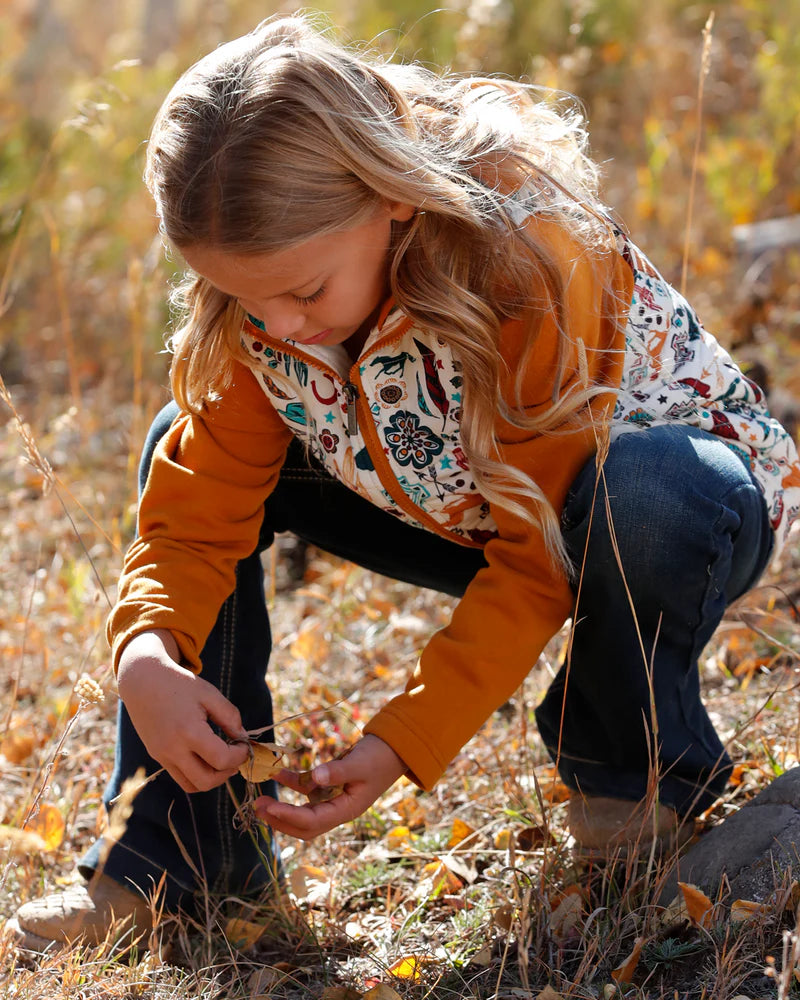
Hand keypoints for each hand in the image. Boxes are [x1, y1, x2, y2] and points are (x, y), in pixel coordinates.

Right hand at [117, 629, 248, 792]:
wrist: (143, 682)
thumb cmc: (179, 684)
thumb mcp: (210, 694)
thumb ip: (230, 717)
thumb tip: (242, 738)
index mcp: (189, 732)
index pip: (221, 760)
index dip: (239, 755)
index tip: (244, 743)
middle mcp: (172, 749)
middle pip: (206, 781)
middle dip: (227, 772)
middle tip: (236, 757)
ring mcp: (162, 756)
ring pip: (191, 785)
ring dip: (212, 778)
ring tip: (222, 759)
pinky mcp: (157, 757)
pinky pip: (180, 776)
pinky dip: (197, 773)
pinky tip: (206, 755)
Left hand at [254, 735, 405, 839]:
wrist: (394, 748)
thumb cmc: (380, 758)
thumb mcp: (359, 764)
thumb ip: (337, 771)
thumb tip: (315, 777)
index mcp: (346, 810)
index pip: (312, 821)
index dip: (289, 817)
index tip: (270, 808)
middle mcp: (338, 809)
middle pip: (304, 825)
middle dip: (280, 820)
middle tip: (258, 808)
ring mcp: (333, 799)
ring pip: (303, 811)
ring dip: (282, 807)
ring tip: (259, 799)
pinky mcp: (330, 785)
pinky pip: (307, 788)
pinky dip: (291, 783)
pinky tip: (277, 774)